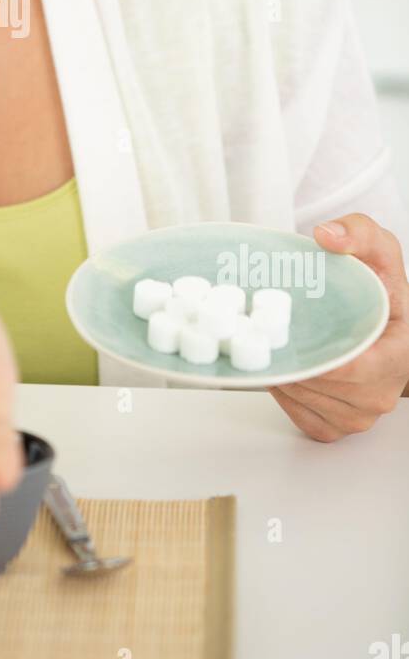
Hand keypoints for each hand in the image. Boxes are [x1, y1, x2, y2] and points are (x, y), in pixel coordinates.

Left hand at [269, 214, 408, 440]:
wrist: (377, 318)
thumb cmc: (381, 289)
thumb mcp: (377, 248)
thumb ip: (358, 232)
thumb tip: (327, 236)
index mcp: (400, 355)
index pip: (360, 371)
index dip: (323, 359)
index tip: (291, 339)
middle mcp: (382, 392)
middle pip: (326, 388)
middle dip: (294, 361)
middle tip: (262, 334)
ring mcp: (359, 415)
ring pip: (308, 402)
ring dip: (285, 377)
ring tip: (268, 346)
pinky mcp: (336, 425)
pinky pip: (301, 416)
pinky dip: (285, 395)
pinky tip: (280, 367)